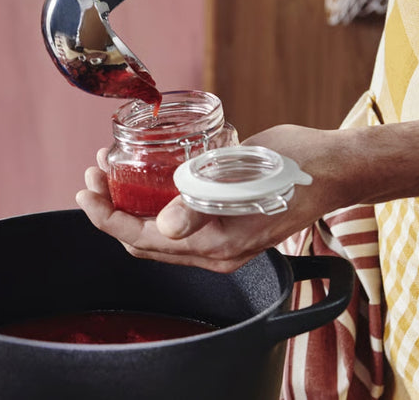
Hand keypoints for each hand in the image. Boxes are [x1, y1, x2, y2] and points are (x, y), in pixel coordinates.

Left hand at [76, 126, 349, 271]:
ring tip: (115, 168)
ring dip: (133, 203)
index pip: (142, 238)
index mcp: (216, 243)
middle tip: (96, 173)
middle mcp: (216, 251)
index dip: (106, 215)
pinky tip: (152, 176)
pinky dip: (158, 202)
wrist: (333, 169)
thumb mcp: (246, 180)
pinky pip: (182, 223)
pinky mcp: (231, 225)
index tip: (86, 189)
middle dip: (113, 207)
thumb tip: (165, 227)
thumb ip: (202, 206)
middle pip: (145, 238)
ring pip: (161, 232)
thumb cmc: (293, 167)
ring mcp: (224, 240)